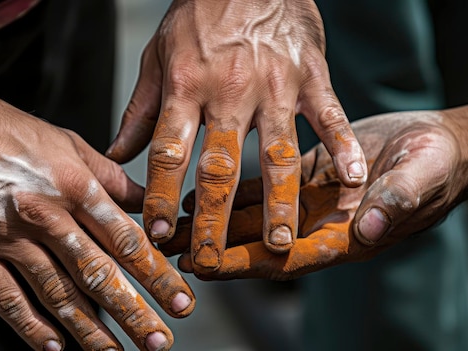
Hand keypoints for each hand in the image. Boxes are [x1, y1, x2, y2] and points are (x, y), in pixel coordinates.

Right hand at [0, 2, 194, 349]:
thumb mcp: (64, 140)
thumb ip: (107, 175)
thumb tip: (144, 202)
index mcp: (73, 185)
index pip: (125, 239)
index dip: (156, 275)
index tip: (180, 300)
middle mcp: (44, 215)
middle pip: (97, 273)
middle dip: (133, 311)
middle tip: (159, 340)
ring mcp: (6, 238)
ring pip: (57, 294)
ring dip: (90, 329)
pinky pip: (6, 299)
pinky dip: (31, 327)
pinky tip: (54, 347)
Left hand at [106, 0, 366, 272]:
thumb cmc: (198, 15)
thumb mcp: (158, 57)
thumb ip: (140, 112)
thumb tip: (116, 155)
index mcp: (185, 86)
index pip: (169, 153)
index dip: (160, 197)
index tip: (156, 235)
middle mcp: (229, 90)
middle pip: (220, 165)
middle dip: (215, 219)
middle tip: (213, 260)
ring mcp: (275, 83)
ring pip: (277, 153)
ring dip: (279, 204)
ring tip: (280, 245)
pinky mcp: (311, 75)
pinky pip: (329, 116)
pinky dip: (343, 149)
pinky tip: (351, 182)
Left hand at [160, 106, 467, 279]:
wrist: (439, 142)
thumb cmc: (438, 163)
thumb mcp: (422, 177)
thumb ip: (395, 201)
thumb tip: (365, 227)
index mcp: (343, 235)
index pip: (286, 257)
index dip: (244, 263)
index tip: (205, 266)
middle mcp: (318, 224)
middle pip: (256, 243)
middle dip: (214, 247)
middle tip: (169, 249)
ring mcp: (307, 202)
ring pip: (252, 218)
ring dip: (214, 221)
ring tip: (173, 223)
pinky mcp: (302, 177)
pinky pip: (261, 188)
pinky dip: (232, 192)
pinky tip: (201, 191)